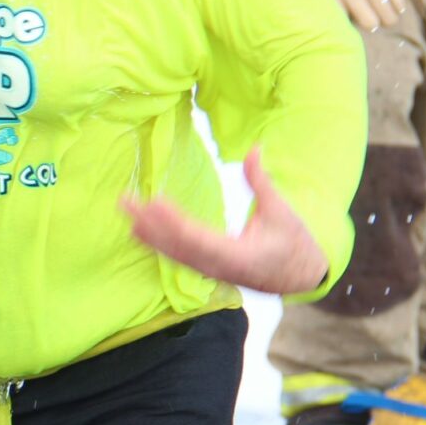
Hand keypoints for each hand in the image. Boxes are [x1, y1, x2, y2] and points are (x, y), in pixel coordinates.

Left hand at [122, 148, 328, 294]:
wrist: (300, 276)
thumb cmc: (293, 243)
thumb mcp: (281, 210)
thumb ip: (262, 181)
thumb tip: (255, 148)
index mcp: (236, 255)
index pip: (197, 238)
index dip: (173, 222)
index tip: (154, 202)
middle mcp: (217, 267)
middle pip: (176, 246)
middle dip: (149, 224)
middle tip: (125, 202)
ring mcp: (210, 271)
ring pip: (173, 253)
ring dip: (147, 233)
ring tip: (126, 212)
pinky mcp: (207, 269)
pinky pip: (177, 257)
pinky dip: (156, 243)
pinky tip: (139, 231)